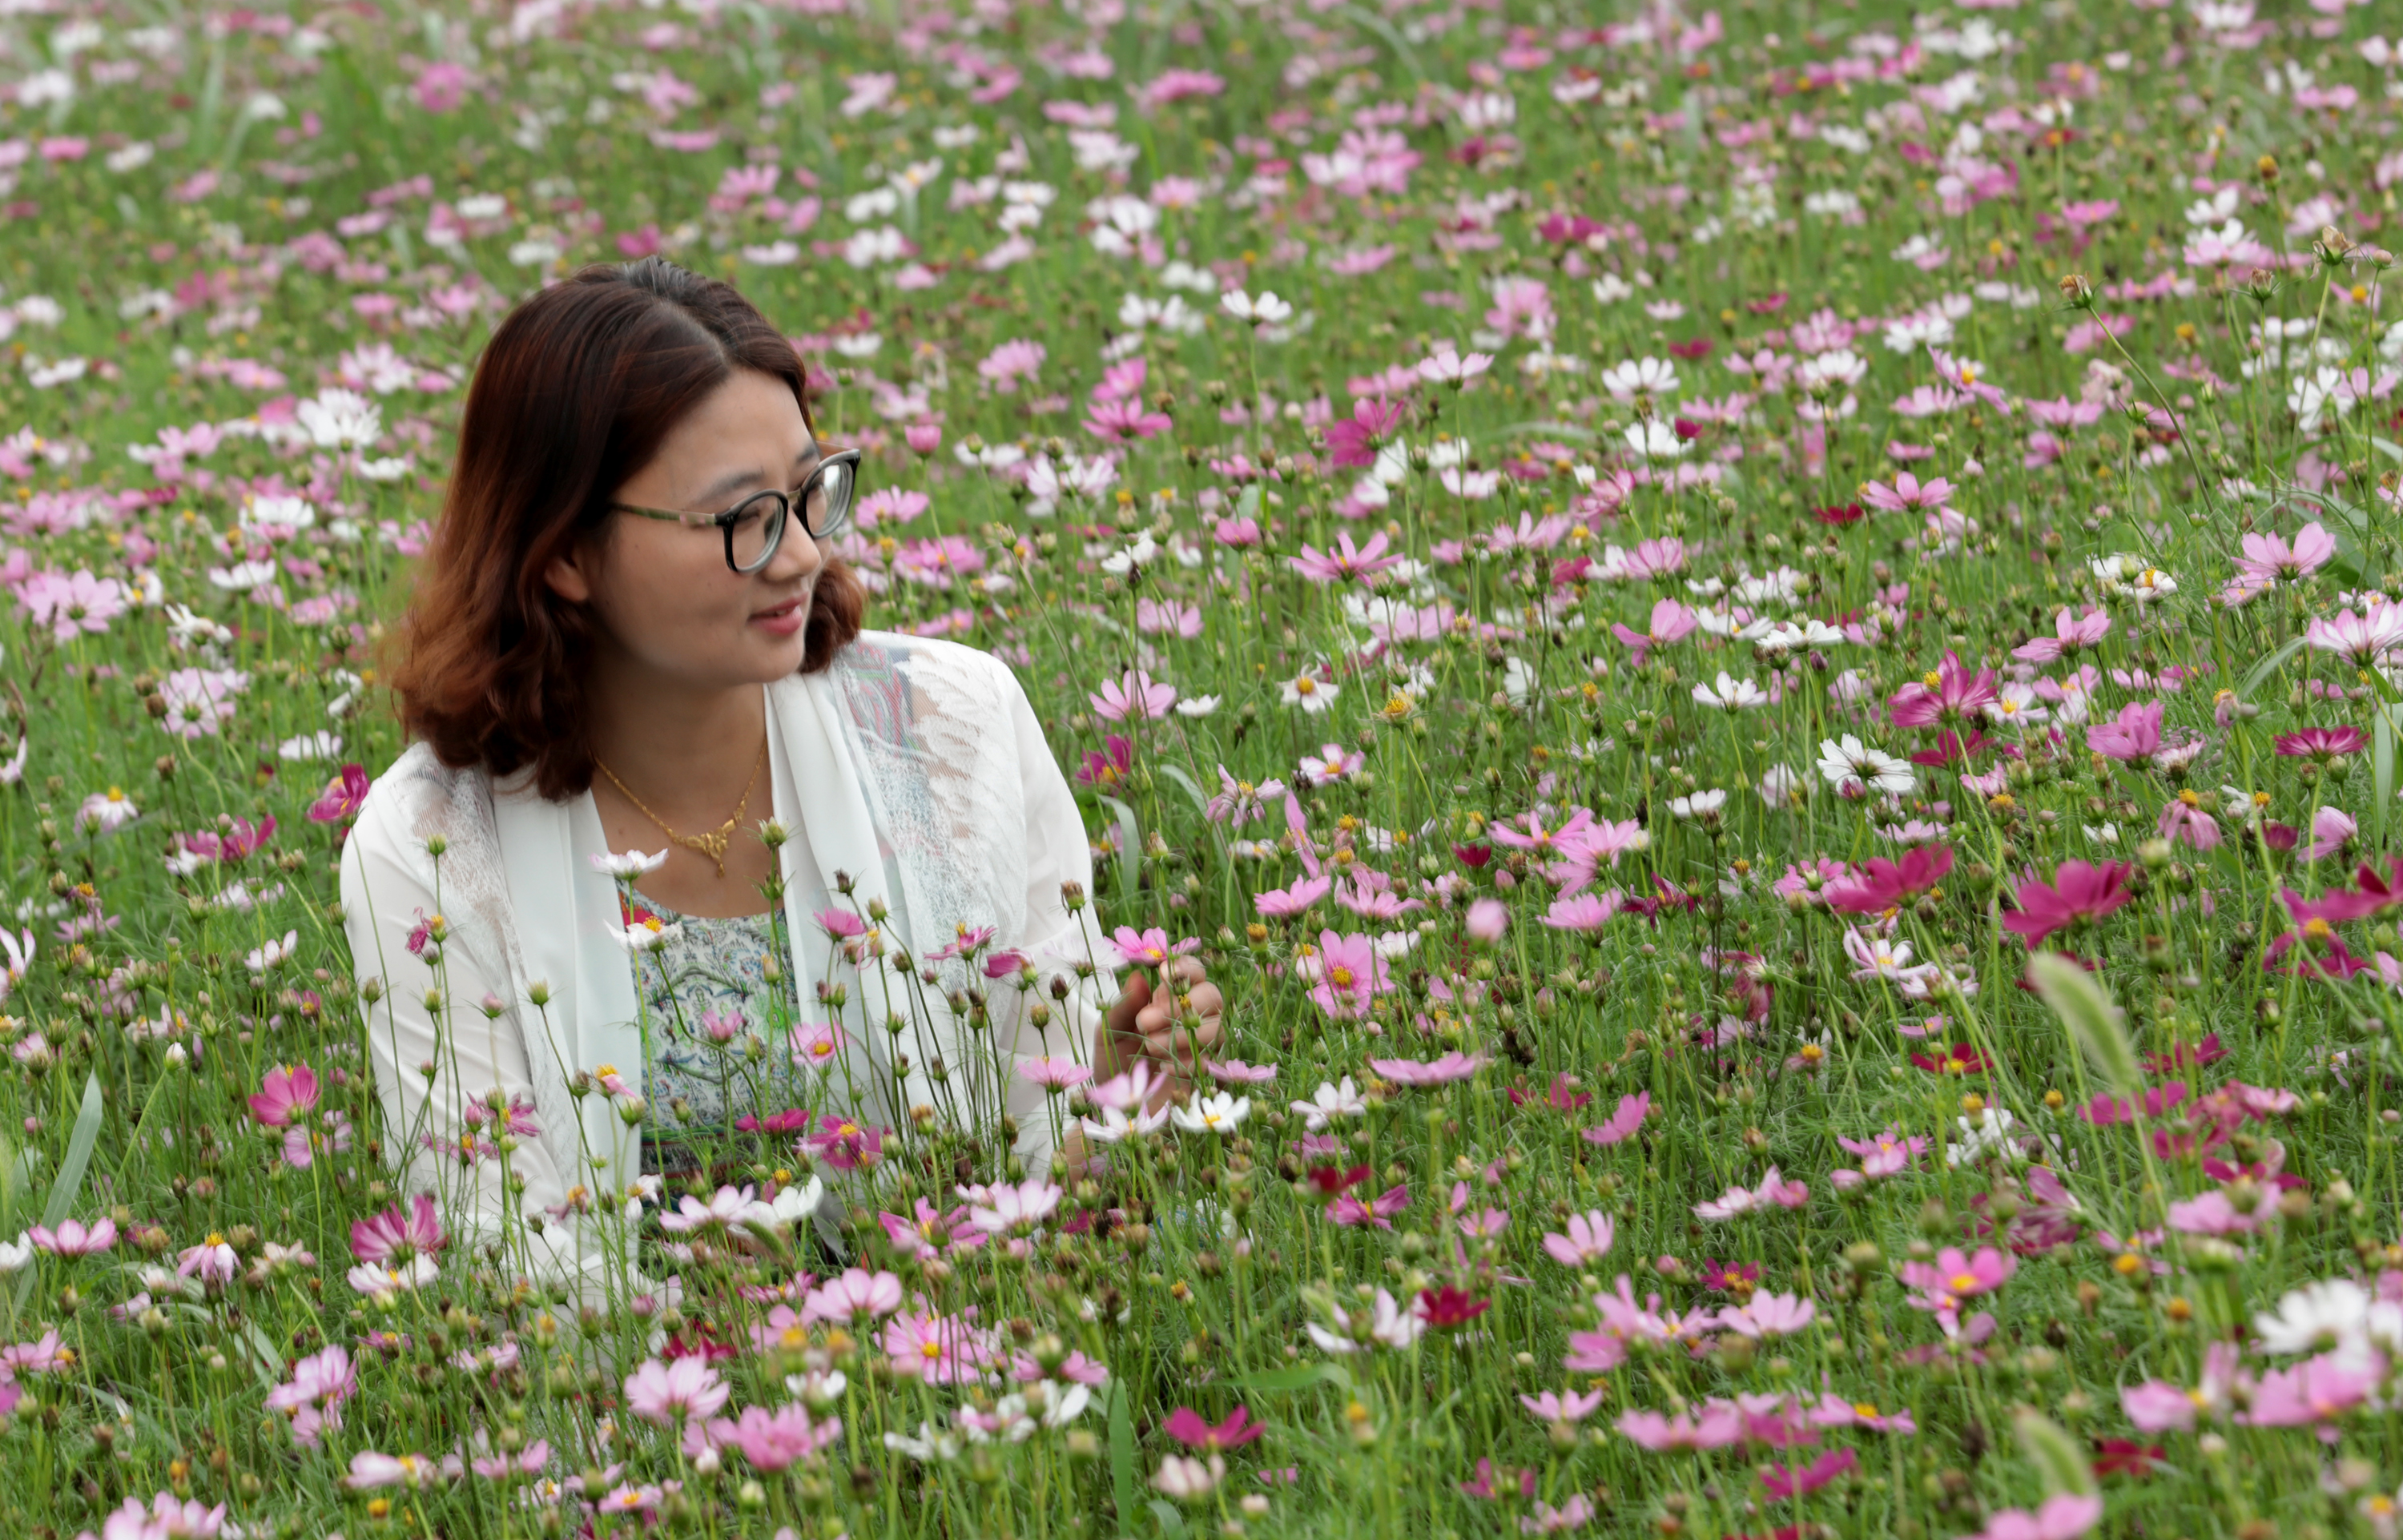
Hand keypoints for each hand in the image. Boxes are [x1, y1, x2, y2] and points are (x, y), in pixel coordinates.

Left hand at [1096, 955, 1223, 1110]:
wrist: (1117, 1109)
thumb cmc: (1113, 1064)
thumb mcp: (1108, 1032)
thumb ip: (1122, 1006)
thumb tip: (1138, 977)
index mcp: (1169, 1000)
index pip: (1192, 973)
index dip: (1185, 968)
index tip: (1163, 974)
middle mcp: (1192, 1017)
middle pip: (1211, 995)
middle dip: (1179, 1006)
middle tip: (1144, 1022)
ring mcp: (1203, 1045)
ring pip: (1216, 1027)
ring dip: (1181, 1035)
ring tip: (1150, 1049)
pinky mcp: (1208, 1072)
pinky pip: (1211, 1059)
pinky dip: (1188, 1062)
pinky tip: (1165, 1069)